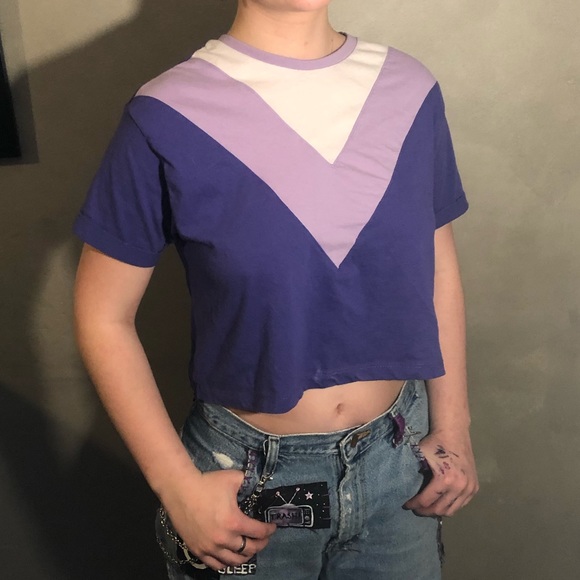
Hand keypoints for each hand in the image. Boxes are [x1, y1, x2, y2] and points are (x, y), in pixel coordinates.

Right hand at [162, 468, 276, 570]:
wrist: (180, 490)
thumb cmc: (207, 483)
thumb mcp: (234, 478)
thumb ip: (249, 482)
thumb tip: (258, 484)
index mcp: (234, 522)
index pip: (258, 532)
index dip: (269, 530)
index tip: (272, 527)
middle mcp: (224, 539)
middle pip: (249, 549)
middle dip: (260, 544)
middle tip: (264, 538)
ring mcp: (210, 547)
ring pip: (234, 561)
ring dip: (245, 556)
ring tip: (249, 548)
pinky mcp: (198, 550)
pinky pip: (217, 564)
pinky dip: (227, 563)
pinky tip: (231, 556)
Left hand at [404, 430, 478, 516]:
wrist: (453, 433)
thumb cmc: (435, 443)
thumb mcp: (420, 457)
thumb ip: (415, 473)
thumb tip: (407, 487)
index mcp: (445, 480)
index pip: (426, 501)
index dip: (414, 504)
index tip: (406, 505)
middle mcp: (459, 487)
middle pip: (439, 509)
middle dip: (425, 511)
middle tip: (416, 508)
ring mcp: (469, 488)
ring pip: (452, 510)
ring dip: (438, 511)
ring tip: (428, 507)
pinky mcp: (475, 487)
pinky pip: (461, 504)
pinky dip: (450, 505)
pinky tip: (441, 501)